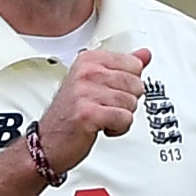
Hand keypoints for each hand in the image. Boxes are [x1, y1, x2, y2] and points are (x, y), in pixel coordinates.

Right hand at [36, 47, 150, 171]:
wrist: (50, 140)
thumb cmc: (72, 113)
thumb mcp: (97, 83)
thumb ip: (123, 68)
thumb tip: (145, 55)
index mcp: (89, 60)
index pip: (134, 65)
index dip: (129, 84)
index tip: (111, 90)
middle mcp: (86, 72)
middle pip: (136, 85)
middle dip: (126, 102)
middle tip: (105, 107)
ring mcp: (85, 92)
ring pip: (131, 103)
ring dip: (121, 117)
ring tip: (102, 117)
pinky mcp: (88, 113)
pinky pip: (125, 118)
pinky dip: (118, 128)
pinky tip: (102, 126)